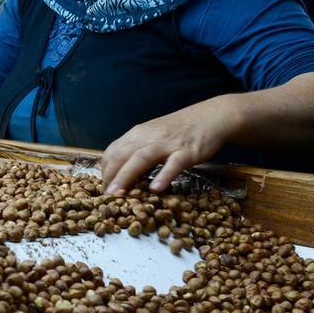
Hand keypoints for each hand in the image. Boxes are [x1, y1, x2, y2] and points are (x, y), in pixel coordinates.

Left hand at [100, 100, 232, 194]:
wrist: (210, 117)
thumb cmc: (178, 130)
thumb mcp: (152, 136)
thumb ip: (137, 150)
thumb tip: (121, 171)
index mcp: (137, 134)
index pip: (112, 152)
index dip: (105, 170)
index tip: (103, 187)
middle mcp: (148, 137)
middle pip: (122, 155)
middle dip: (110, 176)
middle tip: (105, 196)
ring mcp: (167, 144)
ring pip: (141, 158)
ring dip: (126, 176)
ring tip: (118, 193)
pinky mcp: (187, 151)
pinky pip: (174, 164)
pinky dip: (164, 175)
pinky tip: (156, 189)